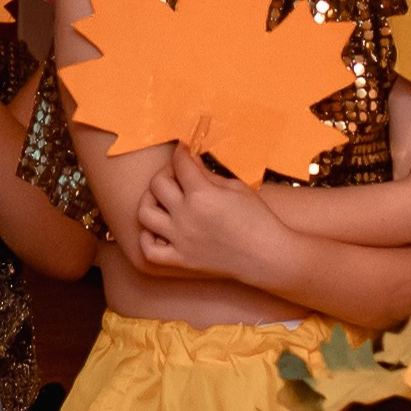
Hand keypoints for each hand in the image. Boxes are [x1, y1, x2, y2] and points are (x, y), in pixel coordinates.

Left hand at [137, 141, 279, 273]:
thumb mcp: (236, 188)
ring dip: (151, 201)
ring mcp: (180, 239)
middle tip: (178, 175)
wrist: (266, 255)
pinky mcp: (180, 259)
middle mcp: (186, 215)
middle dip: (166, 173)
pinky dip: (148, 237)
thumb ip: (209, 175)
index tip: (183, 150)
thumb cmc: (257, 218)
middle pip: (156, 184)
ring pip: (144, 213)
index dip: (181, 152)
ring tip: (163, 200)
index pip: (180, 164)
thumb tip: (191, 162)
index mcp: (202, 194)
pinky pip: (149, 249)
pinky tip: (159, 229)